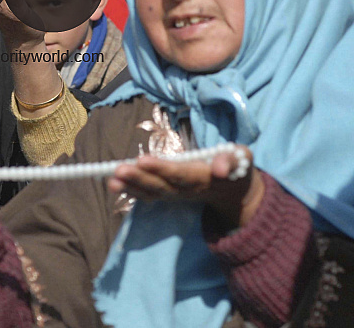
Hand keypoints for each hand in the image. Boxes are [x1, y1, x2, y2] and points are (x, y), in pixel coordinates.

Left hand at [108, 146, 263, 229]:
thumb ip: (232, 160)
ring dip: (131, 186)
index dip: (162, 169)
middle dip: (140, 178)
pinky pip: (150, 195)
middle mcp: (188, 189)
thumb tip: (219, 168)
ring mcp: (177, 194)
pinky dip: (132, 190)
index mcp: (204, 177)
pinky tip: (114, 184)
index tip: (143, 160)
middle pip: (162, 185)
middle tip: (118, 170)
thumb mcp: (242, 159)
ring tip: (111, 180)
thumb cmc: (237, 168)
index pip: (180, 173)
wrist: (237, 194)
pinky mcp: (170, 194)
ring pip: (152, 192)